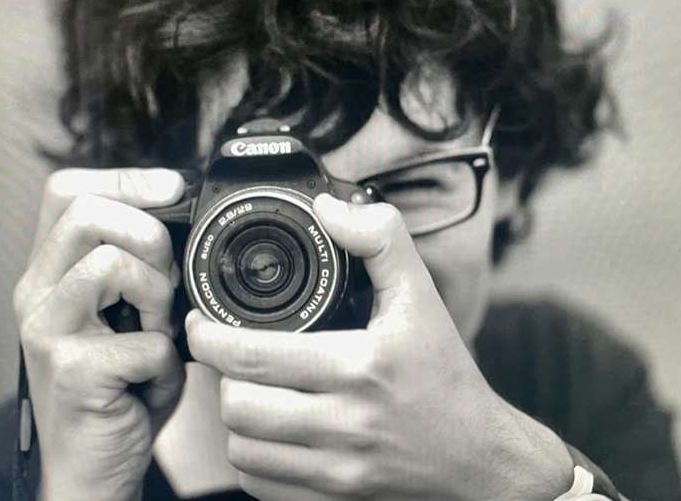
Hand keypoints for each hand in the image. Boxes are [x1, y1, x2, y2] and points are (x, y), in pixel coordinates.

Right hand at [13, 168, 186, 500]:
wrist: (93, 467)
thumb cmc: (117, 390)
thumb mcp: (128, 316)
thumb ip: (143, 271)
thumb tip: (184, 226)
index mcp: (51, 273)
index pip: (67, 191)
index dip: (124, 179)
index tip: (171, 190)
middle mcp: (36, 294)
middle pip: (85, 211)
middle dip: (147, 235)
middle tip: (164, 282)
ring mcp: (47, 330)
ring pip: (108, 263)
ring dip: (156, 297)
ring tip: (156, 332)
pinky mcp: (71, 370)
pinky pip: (142, 341)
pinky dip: (164, 363)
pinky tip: (149, 380)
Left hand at [187, 194, 573, 500]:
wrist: (479, 459)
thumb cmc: (446, 377)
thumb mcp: (421, 298)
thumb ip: (380, 240)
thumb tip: (329, 208)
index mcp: (361, 367)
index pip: (252, 355)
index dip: (208, 337)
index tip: (201, 324)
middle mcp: (347, 423)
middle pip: (237, 405)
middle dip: (221, 376)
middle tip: (229, 357)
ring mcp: (338, 470)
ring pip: (241, 449)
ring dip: (235, 417)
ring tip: (249, 390)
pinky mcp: (333, 499)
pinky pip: (261, 485)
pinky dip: (252, 458)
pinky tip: (266, 432)